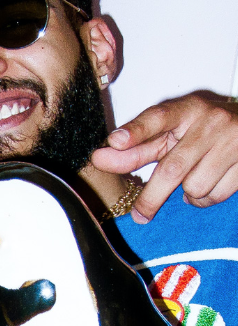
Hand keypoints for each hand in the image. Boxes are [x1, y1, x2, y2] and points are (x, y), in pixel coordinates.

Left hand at [91, 92, 237, 222]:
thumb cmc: (199, 131)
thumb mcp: (170, 134)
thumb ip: (137, 148)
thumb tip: (100, 159)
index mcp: (185, 110)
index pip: (157, 118)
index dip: (135, 131)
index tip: (114, 142)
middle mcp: (209, 122)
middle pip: (172, 168)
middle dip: (151, 197)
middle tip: (139, 215)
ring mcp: (231, 141)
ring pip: (195, 187)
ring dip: (187, 194)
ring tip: (191, 179)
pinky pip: (215, 196)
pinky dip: (205, 199)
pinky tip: (209, 182)